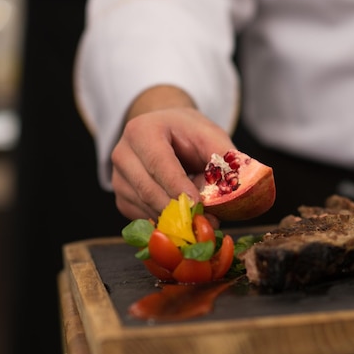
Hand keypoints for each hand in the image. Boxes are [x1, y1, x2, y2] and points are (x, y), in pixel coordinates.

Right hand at [110, 86, 234, 219]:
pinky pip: (143, 217)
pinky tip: (185, 218)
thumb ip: (223, 156)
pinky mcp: (122, 198)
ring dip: (174, 218)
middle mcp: (122, 154)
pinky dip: (166, 222)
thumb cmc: (188, 133)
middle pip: (148, 189)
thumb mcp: (210, 134)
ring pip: (145, 207)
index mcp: (141, 131)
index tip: (196, 204)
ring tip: (203, 218)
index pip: (158, 163)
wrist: (165, 132)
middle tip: (206, 220)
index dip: (177, 186)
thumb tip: (235, 186)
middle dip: (178, 208)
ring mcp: (118, 178)